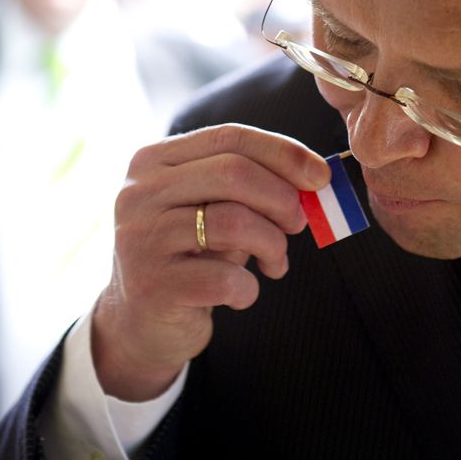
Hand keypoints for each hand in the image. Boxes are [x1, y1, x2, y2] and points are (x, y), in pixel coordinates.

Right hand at [91, 124, 329, 400]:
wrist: (145, 322)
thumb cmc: (194, 255)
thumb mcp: (217, 210)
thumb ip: (254, 186)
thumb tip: (315, 176)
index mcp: (155, 161)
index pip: (230, 137)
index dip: (284, 154)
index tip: (321, 177)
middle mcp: (139, 193)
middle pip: (233, 173)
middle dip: (282, 199)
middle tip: (299, 224)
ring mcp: (140, 238)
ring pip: (234, 222)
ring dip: (272, 244)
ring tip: (274, 261)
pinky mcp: (152, 286)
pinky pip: (226, 278)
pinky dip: (249, 288)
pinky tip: (242, 292)